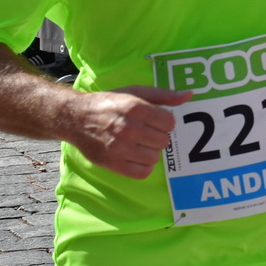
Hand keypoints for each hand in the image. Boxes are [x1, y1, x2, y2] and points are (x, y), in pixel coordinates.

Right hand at [65, 87, 190, 179]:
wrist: (76, 118)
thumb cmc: (109, 103)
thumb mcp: (135, 92)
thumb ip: (163, 95)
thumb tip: (188, 96)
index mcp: (134, 108)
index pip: (169, 122)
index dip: (165, 122)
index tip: (156, 121)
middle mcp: (127, 128)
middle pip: (163, 141)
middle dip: (158, 137)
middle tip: (147, 133)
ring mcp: (119, 148)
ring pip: (154, 157)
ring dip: (151, 151)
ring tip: (140, 144)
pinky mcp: (112, 163)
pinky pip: (142, 172)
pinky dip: (143, 166)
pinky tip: (137, 156)